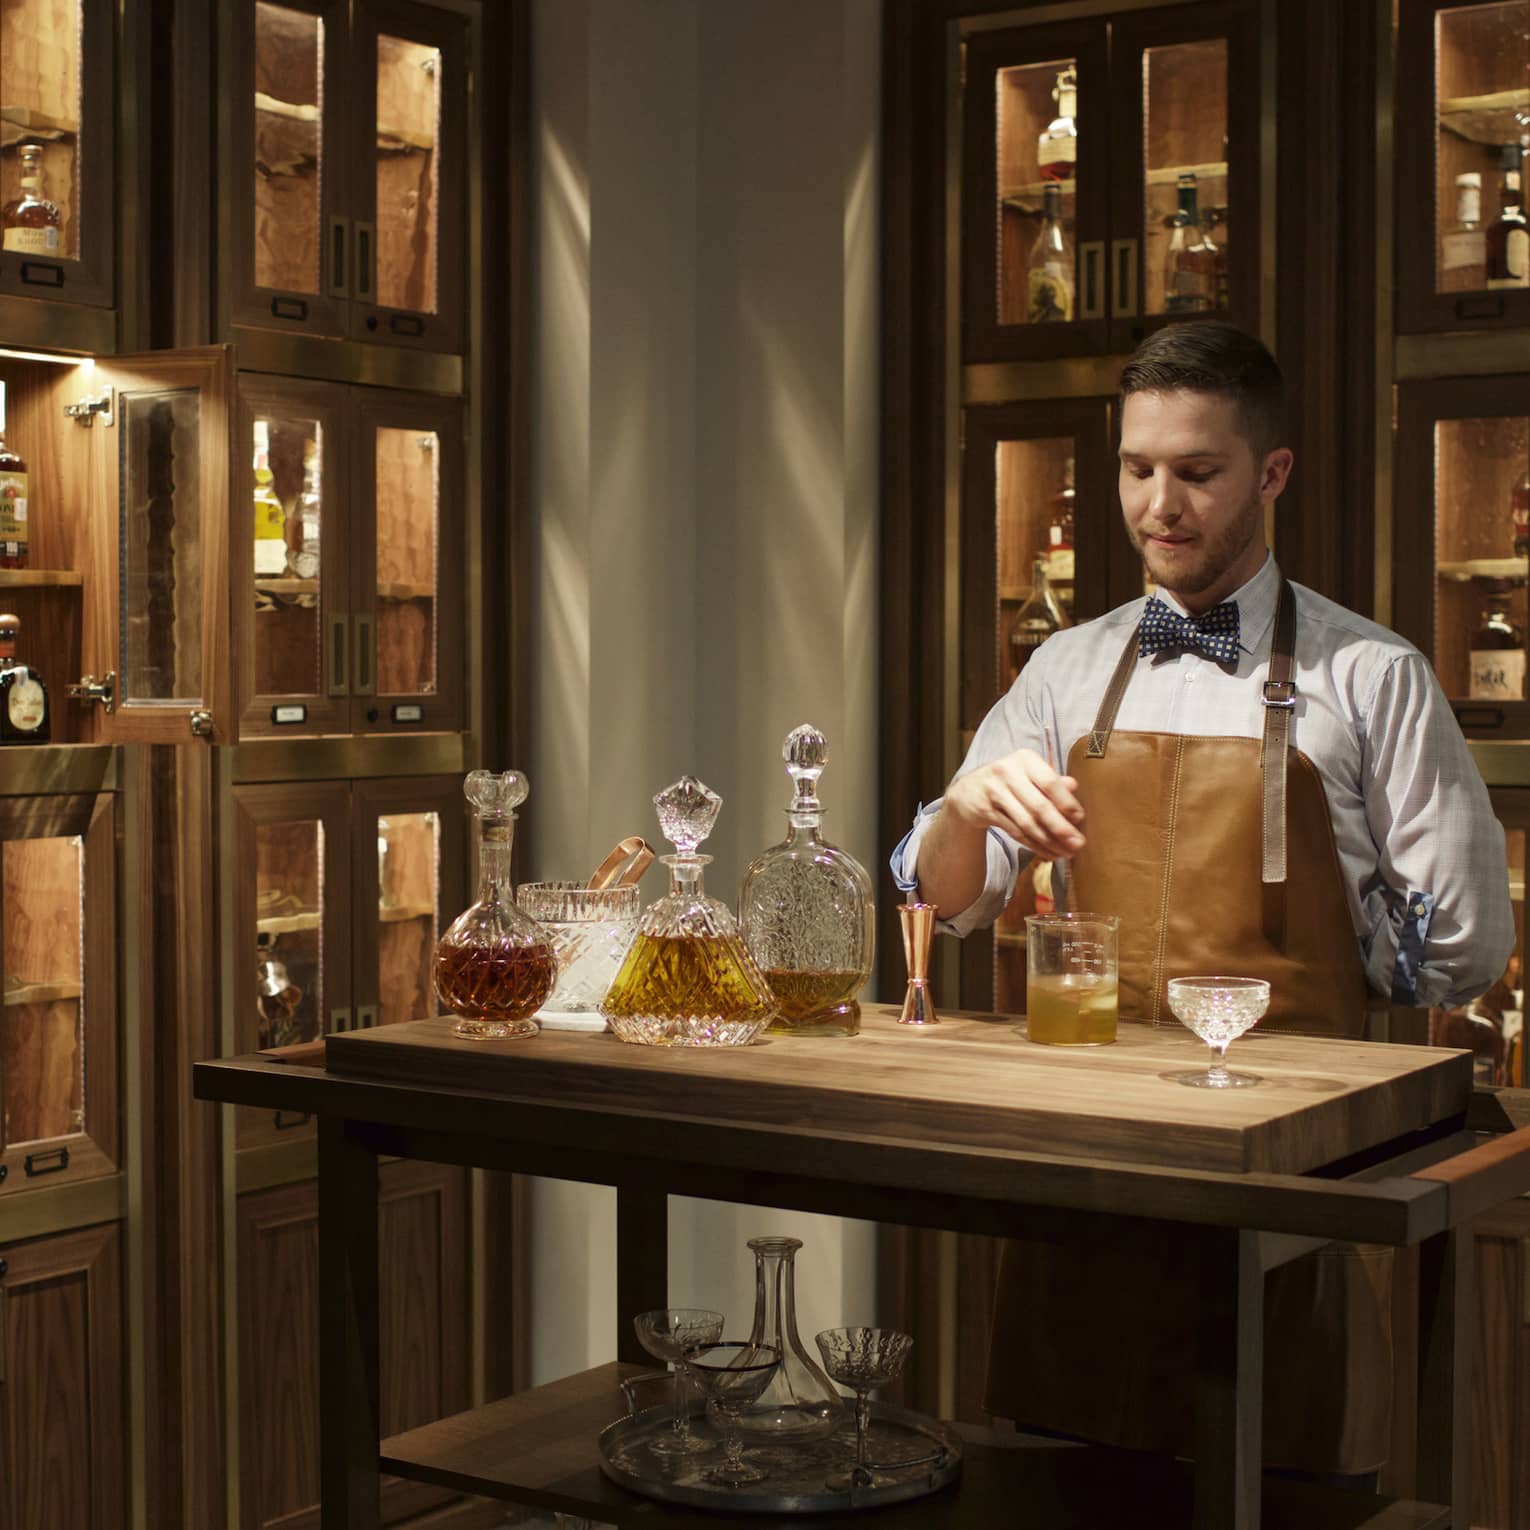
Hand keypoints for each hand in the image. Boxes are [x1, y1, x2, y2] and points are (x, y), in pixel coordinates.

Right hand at [943, 748, 1084, 860]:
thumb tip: (1074, 786)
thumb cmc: (1008, 781)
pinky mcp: (985, 810)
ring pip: (1026, 822)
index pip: (1049, 782)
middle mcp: (1007, 771)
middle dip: (1060, 828)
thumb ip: (1052, 781)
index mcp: (1025, 759)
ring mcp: (994, 791)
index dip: (1066, 802)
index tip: (1079, 818)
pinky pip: (1014, 832)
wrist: (968, 792)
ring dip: (1048, 841)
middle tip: (1077, 843)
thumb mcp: (1029, 774)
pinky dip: (1033, 845)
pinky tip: (1048, 852)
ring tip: (1065, 853)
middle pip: (1038, 806)